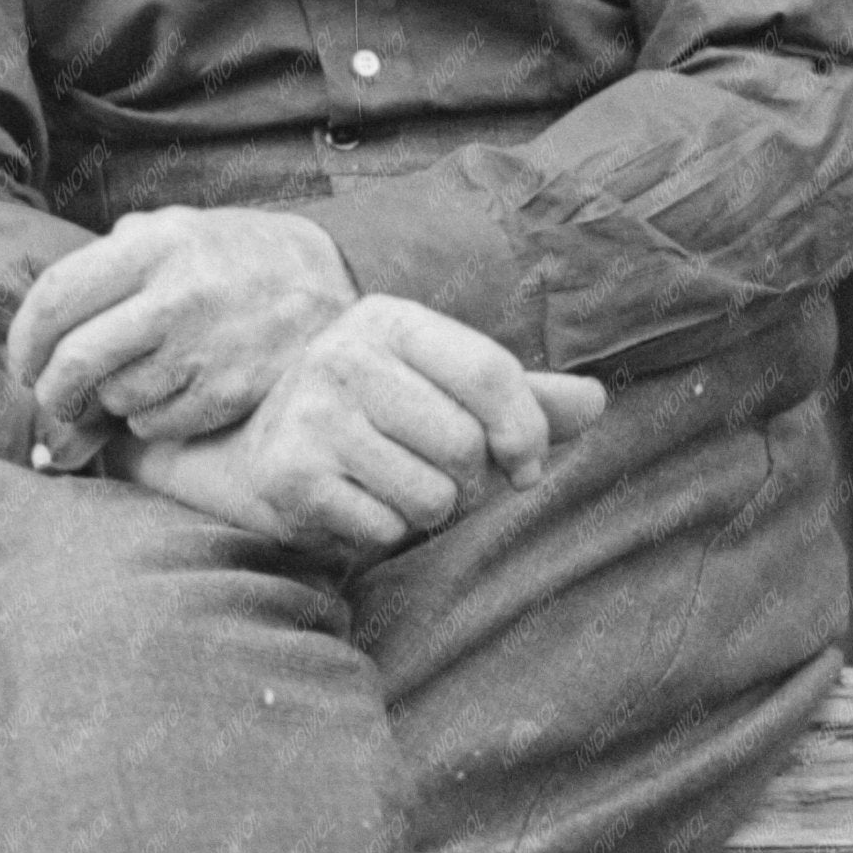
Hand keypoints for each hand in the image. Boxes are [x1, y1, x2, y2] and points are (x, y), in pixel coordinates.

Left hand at [6, 206, 358, 444]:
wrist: (328, 282)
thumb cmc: (233, 258)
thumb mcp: (175, 229)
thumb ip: (109, 259)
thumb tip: (43, 320)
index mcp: (154, 246)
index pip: (56, 297)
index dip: (24, 339)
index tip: (24, 360)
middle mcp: (178, 296)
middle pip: (76, 360)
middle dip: (52, 389)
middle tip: (54, 396)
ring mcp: (206, 349)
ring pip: (115, 399)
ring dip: (107, 401)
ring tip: (130, 381)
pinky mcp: (230, 393)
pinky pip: (156, 424)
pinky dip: (149, 419)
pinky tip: (170, 392)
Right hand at [110, 293, 606, 560]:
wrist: (252, 453)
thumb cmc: (372, 423)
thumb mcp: (444, 395)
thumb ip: (522, 399)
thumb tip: (599, 401)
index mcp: (389, 319)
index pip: (490, 372)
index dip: (528, 432)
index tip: (527, 466)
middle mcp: (343, 353)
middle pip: (465, 444)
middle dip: (471, 485)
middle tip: (440, 482)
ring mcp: (309, 411)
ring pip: (430, 495)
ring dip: (425, 513)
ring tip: (391, 490)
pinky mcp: (287, 472)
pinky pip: (383, 528)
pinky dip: (380, 533)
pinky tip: (352, 506)